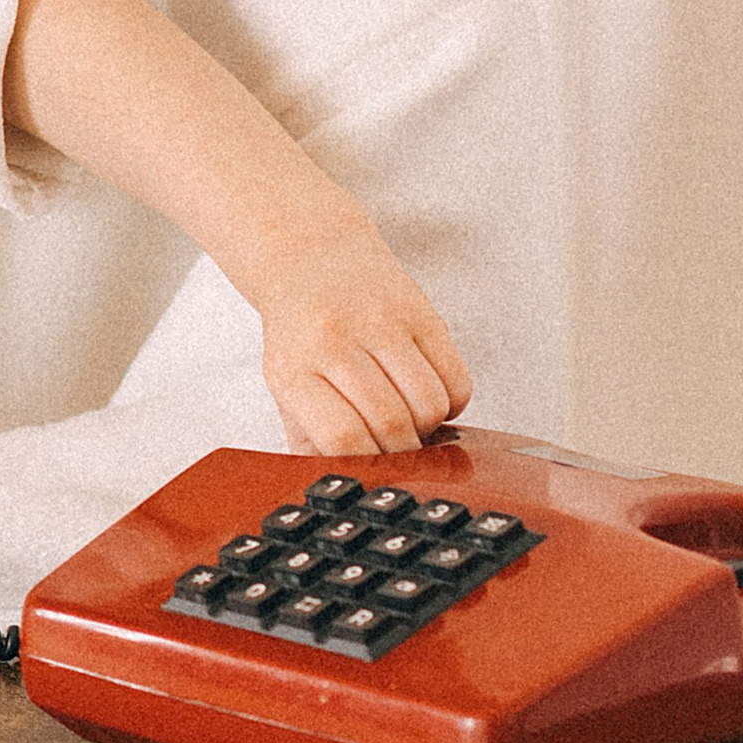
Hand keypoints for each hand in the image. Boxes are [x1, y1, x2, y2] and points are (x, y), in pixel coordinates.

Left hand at [260, 210, 472, 456]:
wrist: (312, 257)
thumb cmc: (301, 331)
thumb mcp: (285, 385)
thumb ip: (307, 439)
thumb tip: (336, 484)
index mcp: (294, 368)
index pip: (342, 436)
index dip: (367, 465)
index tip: (374, 472)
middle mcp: (334, 340)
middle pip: (391, 423)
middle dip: (403, 453)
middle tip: (399, 453)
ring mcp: (380, 322)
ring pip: (429, 404)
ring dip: (428, 428)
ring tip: (412, 421)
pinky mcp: (420, 311)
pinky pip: (457, 379)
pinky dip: (451, 402)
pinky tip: (429, 395)